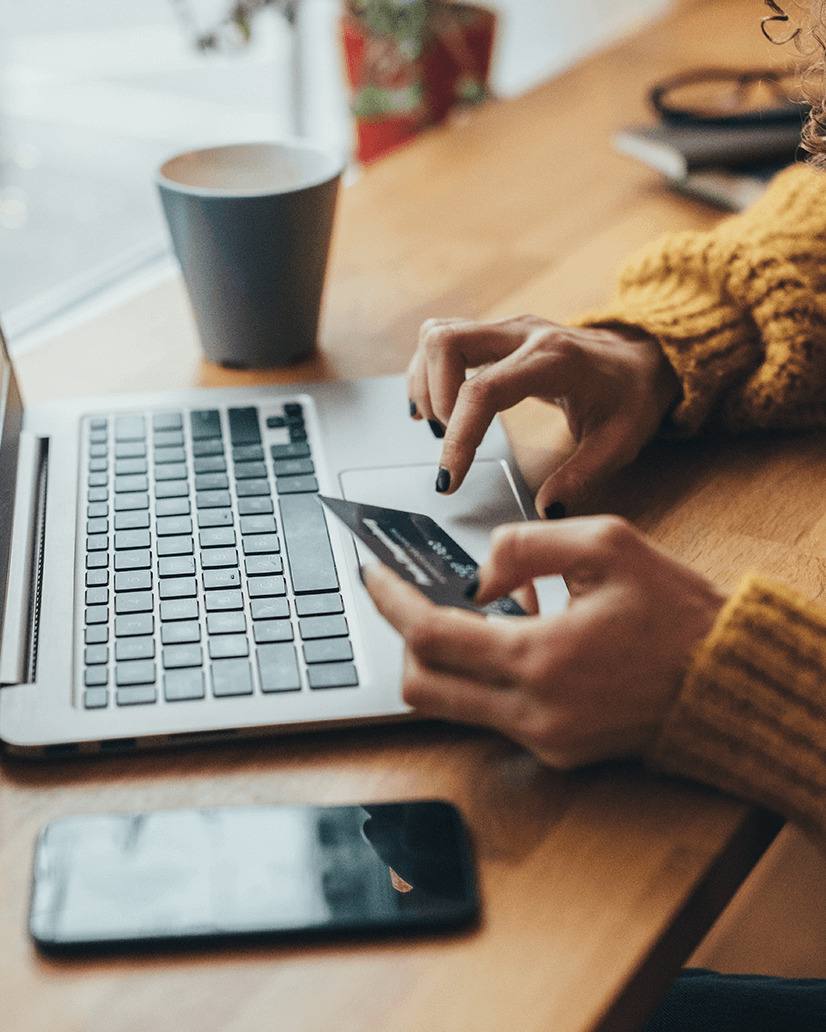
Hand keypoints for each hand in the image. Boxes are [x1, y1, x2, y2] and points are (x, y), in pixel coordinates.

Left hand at [363, 517, 724, 768]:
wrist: (728, 682)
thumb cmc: (677, 613)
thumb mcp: (608, 545)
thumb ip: (526, 545)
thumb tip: (477, 575)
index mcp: (541, 658)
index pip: (431, 635)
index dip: (391, 601)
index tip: (371, 574)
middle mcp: (533, 711)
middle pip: (421, 686)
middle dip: (404, 637)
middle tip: (412, 596)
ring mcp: (543, 740)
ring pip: (450, 706)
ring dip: (447, 657)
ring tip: (484, 610)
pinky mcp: (557, 753)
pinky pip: (491, 714)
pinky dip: (485, 676)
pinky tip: (518, 638)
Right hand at [407, 314, 680, 515]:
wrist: (643, 357)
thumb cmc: (631, 397)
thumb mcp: (619, 443)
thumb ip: (581, 478)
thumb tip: (545, 510)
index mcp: (554, 360)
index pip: (483, 391)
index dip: (459, 436)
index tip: (449, 479)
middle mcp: (524, 333)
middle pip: (446, 343)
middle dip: (434, 398)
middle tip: (447, 440)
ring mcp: (507, 328)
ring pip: (438, 334)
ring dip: (426, 382)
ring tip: (441, 425)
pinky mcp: (497, 333)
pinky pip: (444, 338)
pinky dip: (429, 371)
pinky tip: (436, 406)